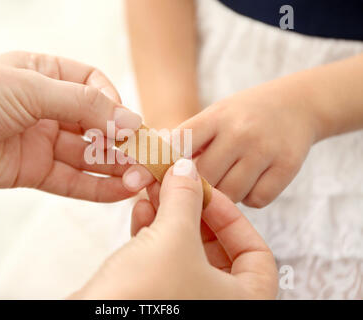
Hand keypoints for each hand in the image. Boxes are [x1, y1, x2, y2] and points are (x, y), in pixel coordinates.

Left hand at [0, 51, 141, 200]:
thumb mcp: (30, 87)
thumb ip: (84, 105)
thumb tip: (131, 120)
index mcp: (45, 73)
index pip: (94, 86)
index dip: (115, 104)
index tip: (129, 122)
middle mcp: (45, 106)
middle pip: (94, 124)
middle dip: (121, 141)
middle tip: (146, 159)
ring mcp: (39, 139)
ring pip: (86, 155)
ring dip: (113, 168)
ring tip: (138, 178)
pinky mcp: (30, 170)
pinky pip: (69, 180)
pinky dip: (95, 187)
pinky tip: (118, 192)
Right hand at [73, 159, 277, 298]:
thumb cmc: (145, 298)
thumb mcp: (173, 237)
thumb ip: (185, 198)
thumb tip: (187, 171)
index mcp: (242, 300)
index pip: (256, 252)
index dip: (232, 216)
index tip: (206, 192)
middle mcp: (215, 303)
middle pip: (216, 248)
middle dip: (192, 210)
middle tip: (177, 185)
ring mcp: (185, 301)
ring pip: (185, 252)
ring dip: (170, 216)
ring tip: (154, 191)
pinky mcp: (156, 298)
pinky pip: (163, 261)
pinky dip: (154, 234)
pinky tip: (141, 211)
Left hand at [122, 81, 317, 206]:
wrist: (297, 104)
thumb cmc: (243, 115)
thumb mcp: (214, 116)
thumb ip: (187, 140)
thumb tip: (149, 165)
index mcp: (215, 117)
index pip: (179, 145)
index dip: (159, 167)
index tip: (142, 181)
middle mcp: (239, 132)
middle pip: (204, 178)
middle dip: (197, 188)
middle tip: (197, 190)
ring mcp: (265, 149)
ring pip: (231, 194)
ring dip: (225, 196)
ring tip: (228, 181)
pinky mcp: (287, 166)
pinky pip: (257, 199)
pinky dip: (250, 198)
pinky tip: (251, 182)